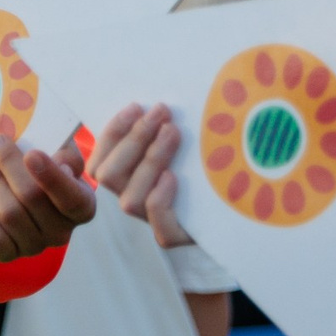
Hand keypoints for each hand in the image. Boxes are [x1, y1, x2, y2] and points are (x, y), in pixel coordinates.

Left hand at [0, 133, 95, 261]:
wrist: (30, 190)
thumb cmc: (49, 167)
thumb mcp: (63, 154)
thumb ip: (66, 154)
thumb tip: (60, 162)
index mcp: (82, 207)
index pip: (71, 199)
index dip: (51, 178)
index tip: (31, 155)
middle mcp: (62, 232)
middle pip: (32, 198)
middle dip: (9, 166)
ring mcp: (36, 246)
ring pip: (10, 215)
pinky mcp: (11, 253)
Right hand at [88, 103, 191, 247]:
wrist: (235, 210)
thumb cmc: (203, 165)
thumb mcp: (179, 143)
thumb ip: (160, 127)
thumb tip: (159, 99)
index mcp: (125, 178)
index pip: (99, 160)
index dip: (113, 132)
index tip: (137, 107)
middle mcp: (133, 199)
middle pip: (109, 176)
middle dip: (134, 139)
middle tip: (161, 114)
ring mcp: (152, 221)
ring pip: (130, 199)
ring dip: (149, 160)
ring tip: (173, 133)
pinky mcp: (176, 235)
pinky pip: (160, 225)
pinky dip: (160, 198)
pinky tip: (173, 176)